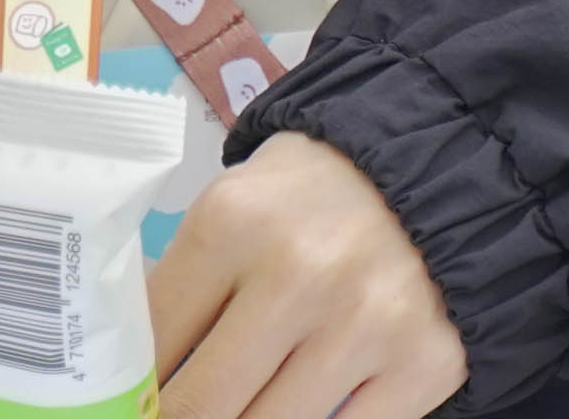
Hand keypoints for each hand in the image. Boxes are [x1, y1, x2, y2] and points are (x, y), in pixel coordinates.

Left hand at [149, 134, 461, 418]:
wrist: (434, 174)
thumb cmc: (311, 199)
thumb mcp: (234, 209)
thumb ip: (186, 285)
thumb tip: (139, 376)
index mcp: (232, 223)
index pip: (154, 340)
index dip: (134, 387)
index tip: (138, 403)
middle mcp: (298, 273)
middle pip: (203, 403)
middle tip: (178, 418)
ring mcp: (366, 324)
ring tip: (238, 411)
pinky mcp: (425, 365)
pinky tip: (297, 413)